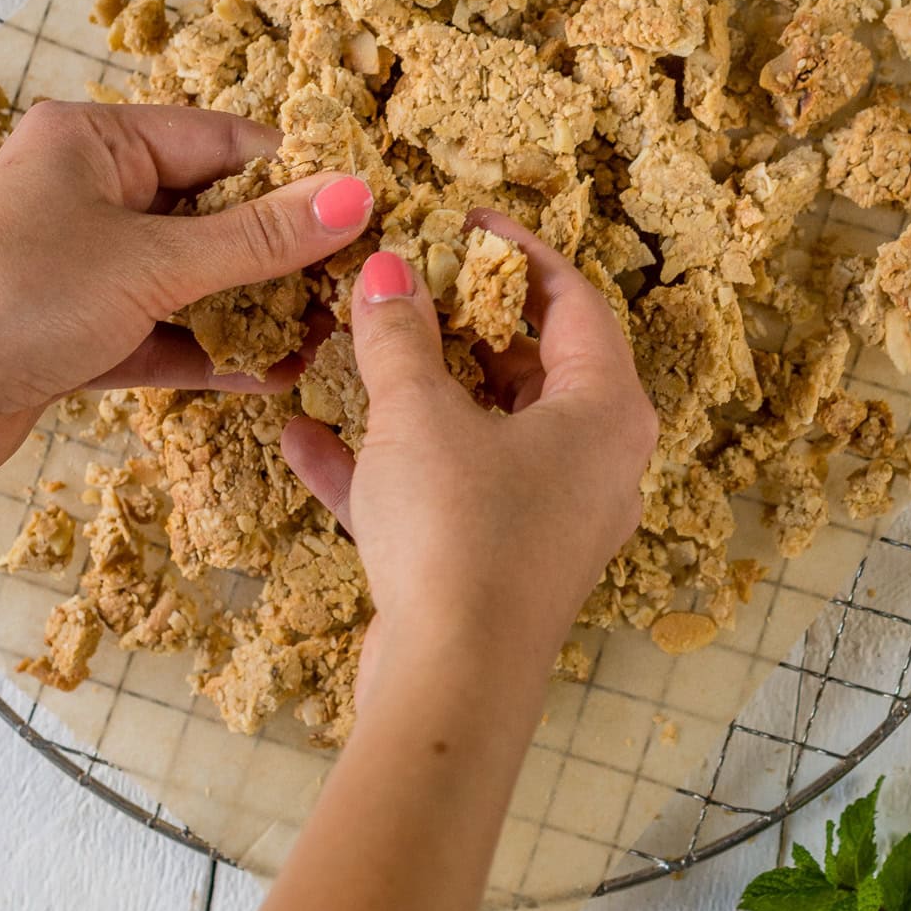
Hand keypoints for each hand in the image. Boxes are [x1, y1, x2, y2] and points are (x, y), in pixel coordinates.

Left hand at [0, 101, 374, 462]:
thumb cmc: (15, 298)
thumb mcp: (151, 263)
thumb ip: (259, 238)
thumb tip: (357, 198)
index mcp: (94, 142)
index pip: (223, 143)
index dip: (299, 176)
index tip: (369, 206)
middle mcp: (86, 195)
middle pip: (212, 213)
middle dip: (284, 252)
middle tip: (356, 281)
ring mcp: (79, 268)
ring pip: (190, 280)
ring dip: (255, 310)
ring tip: (328, 335)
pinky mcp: (73, 334)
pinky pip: (161, 334)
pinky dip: (211, 353)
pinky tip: (271, 375)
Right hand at [282, 209, 657, 673]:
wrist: (451, 689)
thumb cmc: (459, 533)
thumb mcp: (419, 416)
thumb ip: (402, 335)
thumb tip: (390, 269)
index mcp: (606, 411)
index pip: (574, 301)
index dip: (518, 253)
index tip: (464, 221)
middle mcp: (594, 463)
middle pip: (529, 365)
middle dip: (458, 323)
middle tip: (404, 280)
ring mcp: (547, 519)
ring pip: (479, 431)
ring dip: (412, 394)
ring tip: (349, 345)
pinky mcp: (497, 567)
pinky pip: (444, 494)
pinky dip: (388, 468)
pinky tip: (304, 439)